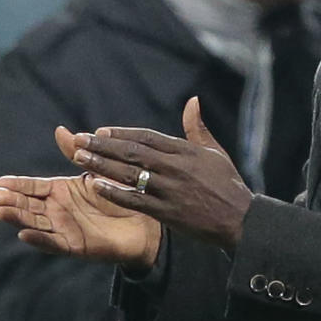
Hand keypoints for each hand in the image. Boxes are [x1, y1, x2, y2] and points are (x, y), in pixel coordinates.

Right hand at [0, 150, 161, 268]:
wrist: (146, 222)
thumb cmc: (121, 195)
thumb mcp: (96, 172)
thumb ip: (77, 153)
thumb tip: (60, 130)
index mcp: (60, 191)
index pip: (33, 187)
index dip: (17, 184)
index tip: (0, 181)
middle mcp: (58, 211)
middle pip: (29, 206)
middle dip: (12, 201)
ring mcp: (66, 229)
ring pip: (37, 224)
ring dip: (19, 219)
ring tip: (3, 211)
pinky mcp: (77, 247)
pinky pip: (55, 244)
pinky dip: (40, 240)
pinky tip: (25, 234)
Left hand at [68, 97, 253, 251]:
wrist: (242, 220)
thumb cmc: (229, 185)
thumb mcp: (216, 153)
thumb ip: (197, 128)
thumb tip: (193, 101)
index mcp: (185, 151)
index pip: (146, 137)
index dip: (121, 134)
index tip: (99, 132)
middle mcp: (175, 167)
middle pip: (132, 152)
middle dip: (102, 146)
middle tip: (78, 141)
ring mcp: (170, 190)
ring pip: (129, 174)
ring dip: (101, 165)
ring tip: (79, 159)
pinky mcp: (168, 212)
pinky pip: (135, 200)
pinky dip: (115, 192)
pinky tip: (96, 186)